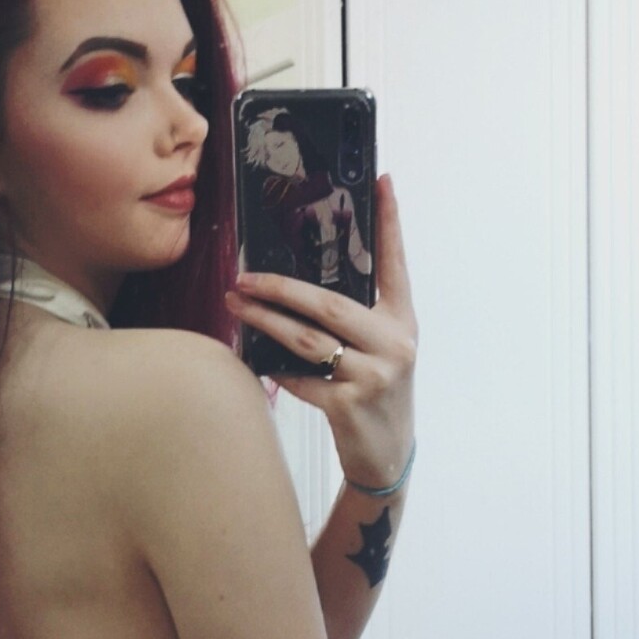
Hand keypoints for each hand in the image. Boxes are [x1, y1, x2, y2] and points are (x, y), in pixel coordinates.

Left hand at [224, 174, 417, 489]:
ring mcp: (373, 375)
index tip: (382, 181)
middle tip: (244, 275)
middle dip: (281, 287)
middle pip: (329, 303)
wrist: (388, 456)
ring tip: (236, 304)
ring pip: (307, 339)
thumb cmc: (377, 394)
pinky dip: (274, 366)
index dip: (390, 222)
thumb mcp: (381, 351)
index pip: (395, 263)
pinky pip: (300, 377)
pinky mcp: (348, 406)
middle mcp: (393, 343)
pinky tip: (252, 355)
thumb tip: (302, 285)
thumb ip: (357, 318)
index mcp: (402, 322)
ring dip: (265, 320)